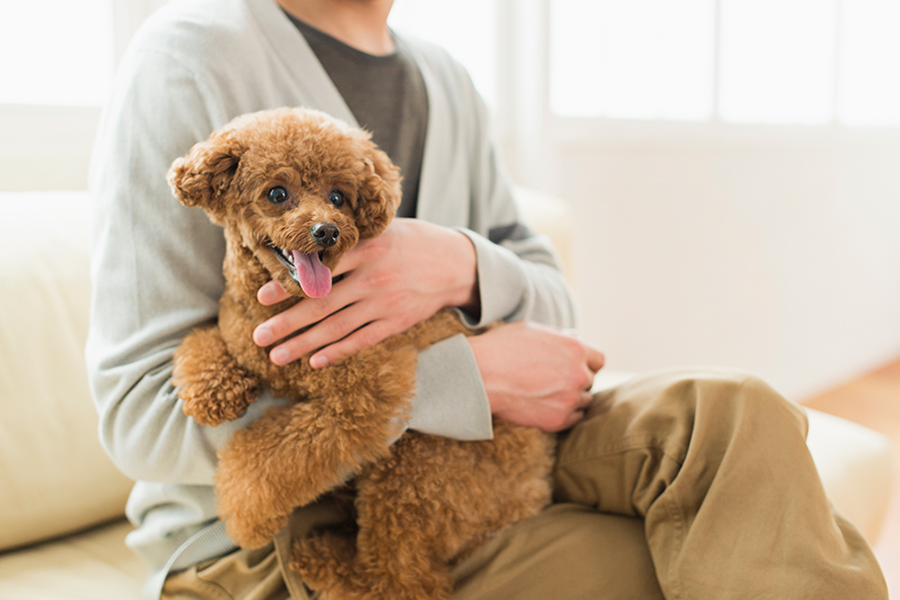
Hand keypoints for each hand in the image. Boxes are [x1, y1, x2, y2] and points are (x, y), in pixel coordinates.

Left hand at [253, 218, 477, 366]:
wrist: (455, 263)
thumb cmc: (410, 241)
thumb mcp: (382, 229)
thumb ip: (349, 238)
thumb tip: (303, 244)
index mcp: (367, 249)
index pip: (321, 269)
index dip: (290, 285)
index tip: (262, 297)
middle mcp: (373, 278)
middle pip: (322, 304)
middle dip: (287, 323)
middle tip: (259, 337)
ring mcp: (385, 303)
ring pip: (338, 328)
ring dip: (304, 344)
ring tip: (277, 356)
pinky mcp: (396, 323)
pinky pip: (362, 340)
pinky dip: (338, 351)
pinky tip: (315, 362)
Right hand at [468, 321, 604, 431]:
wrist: (479, 375)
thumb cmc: (501, 347)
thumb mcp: (533, 329)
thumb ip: (559, 336)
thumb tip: (575, 337)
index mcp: (576, 348)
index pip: (598, 360)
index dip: (586, 362)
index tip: (573, 366)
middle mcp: (578, 374)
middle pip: (590, 381)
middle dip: (576, 380)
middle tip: (553, 380)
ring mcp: (570, 399)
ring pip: (583, 401)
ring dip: (571, 398)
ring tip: (547, 393)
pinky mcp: (558, 420)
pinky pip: (573, 419)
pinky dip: (564, 413)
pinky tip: (546, 405)